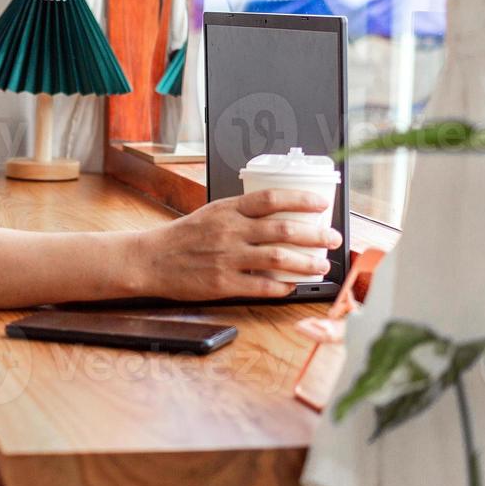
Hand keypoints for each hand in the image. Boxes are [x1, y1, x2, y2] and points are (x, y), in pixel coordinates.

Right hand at [133, 189, 342, 300]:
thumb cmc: (184, 237)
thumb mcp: (212, 213)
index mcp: (228, 210)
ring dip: (306, 262)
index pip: (271, 198)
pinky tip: (292, 286)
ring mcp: (227, 258)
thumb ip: (242, 214)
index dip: (301, 199)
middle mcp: (230, 231)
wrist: (152, 260)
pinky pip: (261, 285)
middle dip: (315, 235)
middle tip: (333, 239)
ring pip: (278, 258)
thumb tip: (278, 215)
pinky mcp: (223, 284)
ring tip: (321, 265)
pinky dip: (282, 286)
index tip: (321, 204)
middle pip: (283, 230)